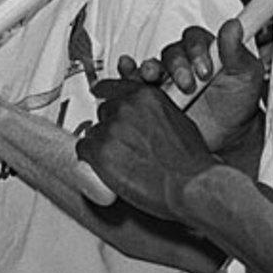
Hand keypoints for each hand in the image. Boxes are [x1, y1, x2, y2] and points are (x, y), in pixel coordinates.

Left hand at [77, 80, 216, 220]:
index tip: (99, 96)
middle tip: (123, 147)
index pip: (112, 87)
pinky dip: (90, 160)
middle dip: (110, 128)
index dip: (105, 95)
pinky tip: (105, 168)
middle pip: (103, 112)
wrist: (190, 185)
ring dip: (101, 146)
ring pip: (93, 132)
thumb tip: (145, 120)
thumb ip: (155, 114)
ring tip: (121, 162)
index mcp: (146, 96)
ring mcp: (111, 128)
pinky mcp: (100, 151)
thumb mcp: (179, 122)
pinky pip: (82, 150)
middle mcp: (126, 107)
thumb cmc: (190, 161)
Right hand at [117, 19, 262, 150]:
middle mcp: (184, 62)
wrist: (229, 137)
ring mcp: (167, 79)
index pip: (193, 38)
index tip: (205, 68)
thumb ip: (237, 52)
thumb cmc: (238, 104)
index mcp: (206, 51)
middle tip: (188, 84)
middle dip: (177, 66)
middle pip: (170, 52)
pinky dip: (129, 74)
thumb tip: (234, 26)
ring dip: (150, 69)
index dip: (196, 50)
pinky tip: (129, 72)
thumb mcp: (246, 76)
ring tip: (153, 77)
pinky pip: (136, 81)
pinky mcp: (154, 96)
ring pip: (152, 66)